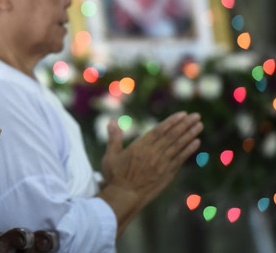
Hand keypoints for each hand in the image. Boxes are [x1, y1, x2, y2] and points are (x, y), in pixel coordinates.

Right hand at [99, 111, 201, 233]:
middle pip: (172, 136)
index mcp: (140, 146)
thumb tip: (111, 121)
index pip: (160, 130)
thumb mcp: (111, 155)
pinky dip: (189, 150)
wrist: (125, 197)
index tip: (182, 114)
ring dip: (190, 135)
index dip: (172, 122)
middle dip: (185, 125)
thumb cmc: (116, 176)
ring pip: (178, 146)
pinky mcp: (167, 174)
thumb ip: (114, 137)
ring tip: (199, 125)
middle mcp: (154, 153)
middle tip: (196, 116)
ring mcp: (162, 164)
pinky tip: (196, 142)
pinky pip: (180, 159)